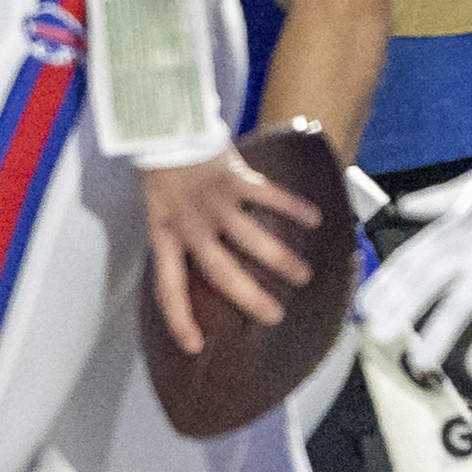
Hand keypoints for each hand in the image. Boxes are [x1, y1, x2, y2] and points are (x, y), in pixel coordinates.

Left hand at [141, 145, 327, 354]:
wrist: (164, 126)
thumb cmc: (162, 174)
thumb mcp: (158, 212)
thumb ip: (177, 239)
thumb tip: (198, 271)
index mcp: (165, 236)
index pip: (169, 288)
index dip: (179, 319)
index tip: (194, 345)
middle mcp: (191, 225)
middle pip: (221, 271)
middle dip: (250, 297)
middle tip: (275, 315)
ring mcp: (215, 202)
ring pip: (251, 239)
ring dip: (280, 259)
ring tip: (303, 276)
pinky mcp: (235, 177)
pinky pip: (268, 196)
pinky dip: (292, 207)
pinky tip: (313, 219)